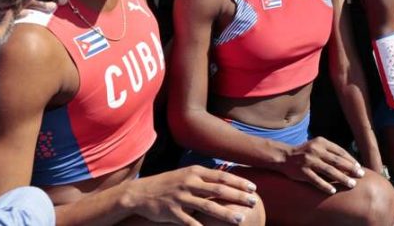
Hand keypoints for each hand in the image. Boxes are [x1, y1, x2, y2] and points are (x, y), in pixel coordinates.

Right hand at [124, 166, 258, 224]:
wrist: (140, 193)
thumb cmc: (169, 183)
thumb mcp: (187, 174)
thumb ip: (205, 177)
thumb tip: (226, 179)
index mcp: (195, 172)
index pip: (222, 177)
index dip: (239, 183)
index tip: (253, 188)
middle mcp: (190, 183)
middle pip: (219, 190)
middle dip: (238, 196)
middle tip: (253, 201)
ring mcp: (181, 198)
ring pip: (207, 206)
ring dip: (225, 214)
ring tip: (240, 219)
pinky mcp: (172, 212)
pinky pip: (189, 222)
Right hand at [277, 137, 365, 193]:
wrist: (284, 156)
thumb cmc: (305, 152)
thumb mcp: (317, 145)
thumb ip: (330, 151)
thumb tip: (349, 161)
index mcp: (321, 142)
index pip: (339, 151)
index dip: (350, 159)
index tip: (358, 166)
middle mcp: (316, 151)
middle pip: (337, 161)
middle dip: (350, 169)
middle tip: (360, 175)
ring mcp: (309, 161)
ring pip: (329, 171)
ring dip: (342, 178)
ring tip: (351, 184)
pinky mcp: (302, 172)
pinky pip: (316, 180)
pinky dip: (325, 185)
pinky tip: (333, 191)